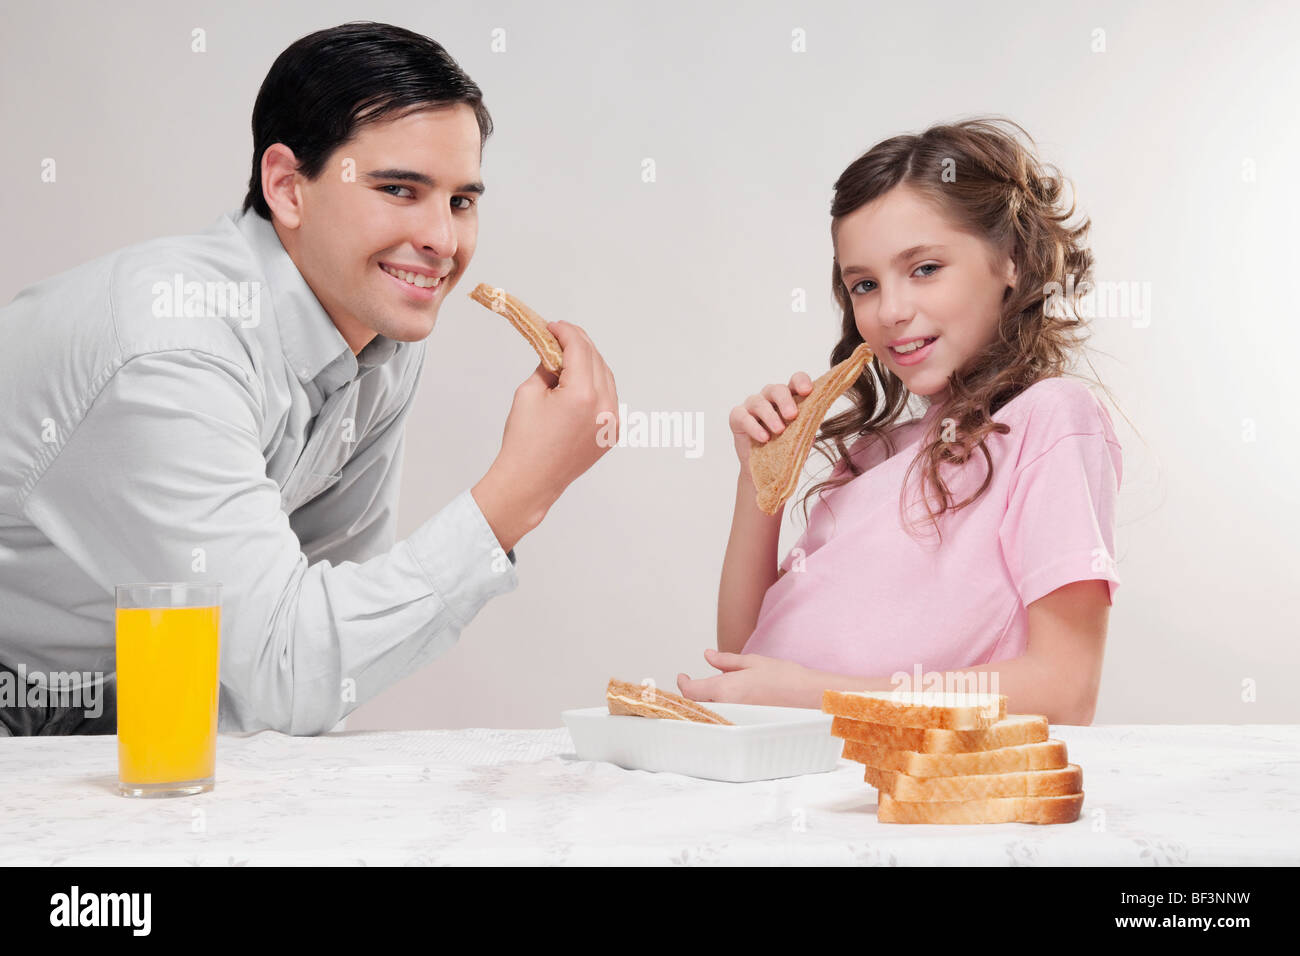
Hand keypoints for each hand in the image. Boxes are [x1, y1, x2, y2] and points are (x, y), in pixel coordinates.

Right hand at [472, 321, 618, 549]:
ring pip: (606, 377)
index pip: (579, 349)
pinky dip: (596, 384)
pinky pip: (608, 398)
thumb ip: (547, 366)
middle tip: (558, 337)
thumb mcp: (529, 392)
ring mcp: (611, 421)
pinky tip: (578, 382)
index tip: (552, 326)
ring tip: (567, 358)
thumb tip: (556, 352)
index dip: (565, 332)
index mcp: (583, 395)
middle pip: (596, 360)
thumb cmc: (524, 440)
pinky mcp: (611, 433)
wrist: (530, 482)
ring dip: (589, 363)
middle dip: (577, 344)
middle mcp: (604, 407)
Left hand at [677, 649, 819, 708]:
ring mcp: (736, 718)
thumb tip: (707, 656)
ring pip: (711, 712)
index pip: (691, 691)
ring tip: (710, 691)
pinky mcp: (746, 725)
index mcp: (726, 688)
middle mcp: (728, 706)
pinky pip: (725, 718)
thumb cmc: (785, 677)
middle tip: (694, 682)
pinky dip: (720, 710)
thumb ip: (726, 661)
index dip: (683, 683)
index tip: (683, 676)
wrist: (809, 697)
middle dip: (692, 694)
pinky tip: (728, 703)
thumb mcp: (753, 662)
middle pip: (698, 704)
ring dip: (706, 702)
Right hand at [728, 372, 812, 473]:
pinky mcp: (737, 417)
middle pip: (776, 389)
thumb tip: (818, 415)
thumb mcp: (800, 437)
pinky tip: (764, 438)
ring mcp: (752, 405)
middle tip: (792, 415)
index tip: (807, 391)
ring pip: (759, 402)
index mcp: (789, 398)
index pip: (795, 380)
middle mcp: (770, 397)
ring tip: (779, 430)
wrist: (765, 470)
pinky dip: (754, 427)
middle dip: (785, 401)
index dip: (801, 382)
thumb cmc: (785, 449)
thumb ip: (808, 424)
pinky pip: (743, 417)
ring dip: (770, 416)